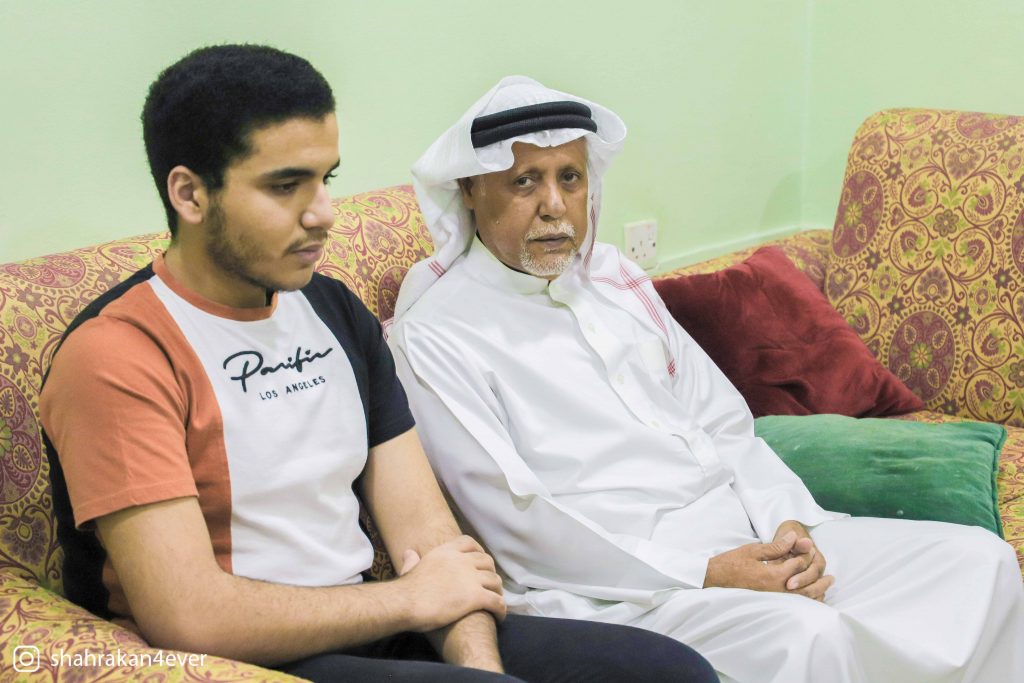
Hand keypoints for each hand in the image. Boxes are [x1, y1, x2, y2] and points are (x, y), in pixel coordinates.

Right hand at [397, 535, 505, 631]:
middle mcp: (461, 561)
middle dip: (490, 572)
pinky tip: (499, 617)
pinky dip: (501, 609)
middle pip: (487, 561)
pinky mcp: (475, 597)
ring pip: (495, 581)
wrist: (406, 603)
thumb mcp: (410, 568)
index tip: (481, 561)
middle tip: (489, 585)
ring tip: (496, 601)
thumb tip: (408, 553)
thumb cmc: (406, 590)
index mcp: (446, 552)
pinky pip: (496, 601)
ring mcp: (470, 578)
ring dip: (497, 591)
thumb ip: (412, 560)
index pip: (469, 543)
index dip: (479, 550)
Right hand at [704, 530, 831, 599]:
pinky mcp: (770, 603)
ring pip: (802, 598)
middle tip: (832, 577)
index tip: (811, 546)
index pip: (798, 564)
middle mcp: (777, 589)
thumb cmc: (732, 563)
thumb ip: (777, 546)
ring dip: (816, 593)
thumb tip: (795, 538)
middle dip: (820, 579)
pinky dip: (805, 602)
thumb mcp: (754, 550)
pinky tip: (811, 600)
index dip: (805, 553)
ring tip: (826, 591)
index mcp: (773, 574)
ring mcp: (774, 598)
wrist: (715, 579)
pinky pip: (793, 605)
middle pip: (806, 585)